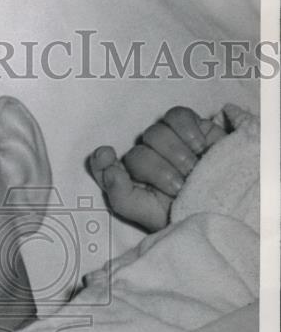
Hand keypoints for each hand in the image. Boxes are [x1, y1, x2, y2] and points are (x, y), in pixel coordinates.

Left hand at [88, 106, 226, 231]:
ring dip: (176, 155)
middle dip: (159, 172)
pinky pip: (176, 116)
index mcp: (128, 182)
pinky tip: (200, 147)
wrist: (228, 203)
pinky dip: (187, 132)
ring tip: (193, 170)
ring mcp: (165, 142)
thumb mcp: (149, 215)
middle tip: (180, 187)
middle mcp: (143, 160)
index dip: (103, 161)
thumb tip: (108, 167)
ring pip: (155, 134)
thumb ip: (120, 195)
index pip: (103, 164)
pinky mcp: (189, 126)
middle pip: (136, 154)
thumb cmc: (187, 212)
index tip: (107, 157)